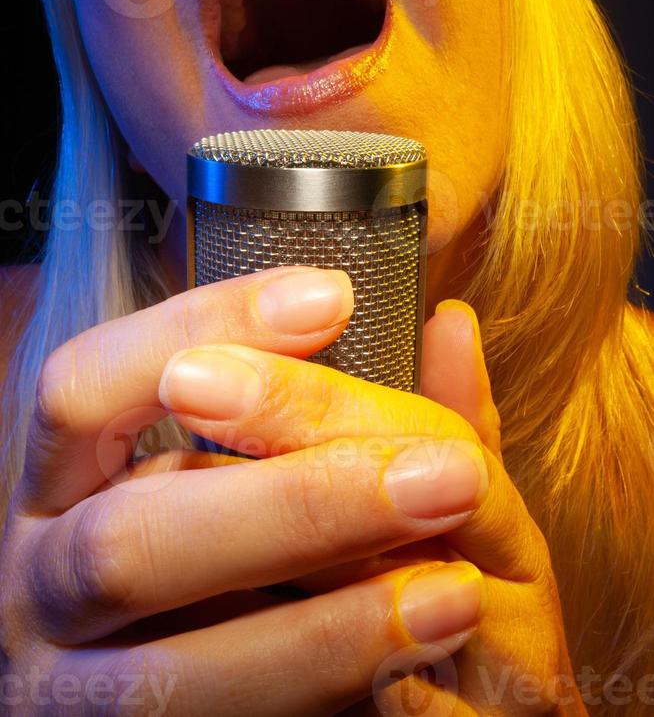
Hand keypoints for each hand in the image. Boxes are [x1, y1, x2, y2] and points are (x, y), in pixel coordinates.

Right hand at [1, 266, 496, 715]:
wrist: (218, 681)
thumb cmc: (246, 553)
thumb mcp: (273, 464)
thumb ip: (360, 413)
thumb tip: (450, 328)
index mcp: (63, 480)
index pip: (84, 386)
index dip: (198, 333)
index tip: (333, 297)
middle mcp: (43, 577)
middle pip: (129, 539)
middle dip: (299, 506)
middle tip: (446, 474)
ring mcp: (66, 686)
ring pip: (166, 675)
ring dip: (326, 632)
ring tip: (455, 593)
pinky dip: (313, 698)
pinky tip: (407, 671)